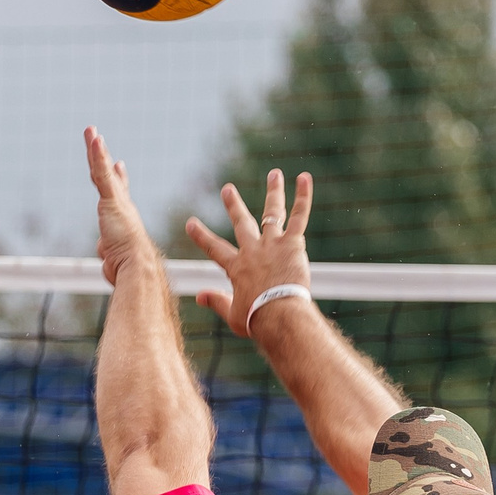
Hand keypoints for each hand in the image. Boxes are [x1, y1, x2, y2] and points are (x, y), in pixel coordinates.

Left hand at [85, 126, 156, 289]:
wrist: (137, 266)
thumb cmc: (129, 268)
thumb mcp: (114, 260)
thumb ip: (109, 254)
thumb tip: (106, 260)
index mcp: (123, 217)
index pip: (118, 193)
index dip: (118, 178)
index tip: (118, 165)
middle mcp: (122, 205)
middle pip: (108, 176)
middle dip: (102, 156)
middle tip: (97, 138)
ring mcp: (116, 201)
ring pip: (102, 170)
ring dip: (95, 149)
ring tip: (90, 131)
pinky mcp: (111, 200)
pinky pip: (102, 173)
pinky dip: (98, 155)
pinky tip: (95, 139)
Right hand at [184, 169, 312, 337]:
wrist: (278, 315)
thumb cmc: (257, 319)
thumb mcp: (232, 314)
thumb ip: (216, 301)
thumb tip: (199, 295)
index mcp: (236, 268)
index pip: (215, 249)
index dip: (201, 236)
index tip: (191, 223)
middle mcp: (252, 250)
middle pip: (242, 223)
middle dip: (234, 205)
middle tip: (228, 189)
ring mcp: (272, 244)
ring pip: (272, 212)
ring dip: (273, 192)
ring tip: (274, 174)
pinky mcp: (292, 244)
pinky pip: (299, 216)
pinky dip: (303, 197)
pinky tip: (304, 178)